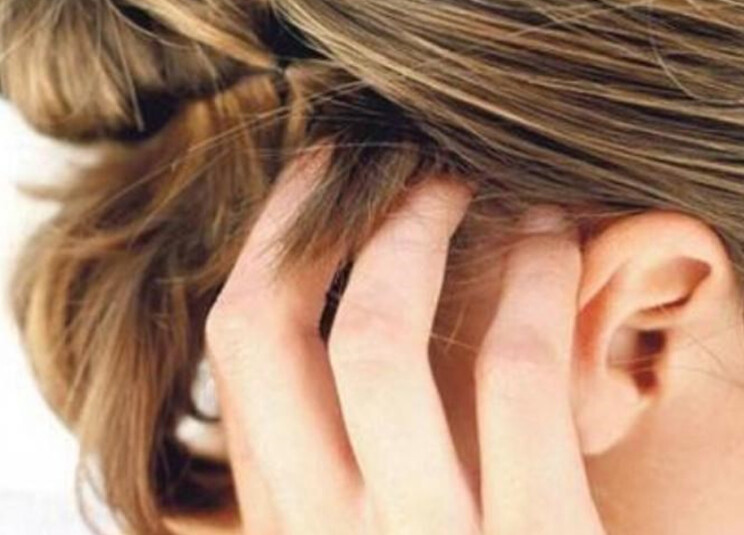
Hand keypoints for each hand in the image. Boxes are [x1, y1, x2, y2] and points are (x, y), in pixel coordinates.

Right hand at [205, 152, 606, 534]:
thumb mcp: (367, 523)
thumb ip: (334, 443)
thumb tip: (329, 306)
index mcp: (284, 520)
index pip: (236, 350)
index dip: (273, 244)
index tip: (317, 183)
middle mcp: (326, 532)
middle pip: (269, 329)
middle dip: (323, 220)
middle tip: (392, 164)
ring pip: (378, 336)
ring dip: (423, 231)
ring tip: (473, 184)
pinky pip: (519, 373)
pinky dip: (536, 284)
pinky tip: (553, 243)